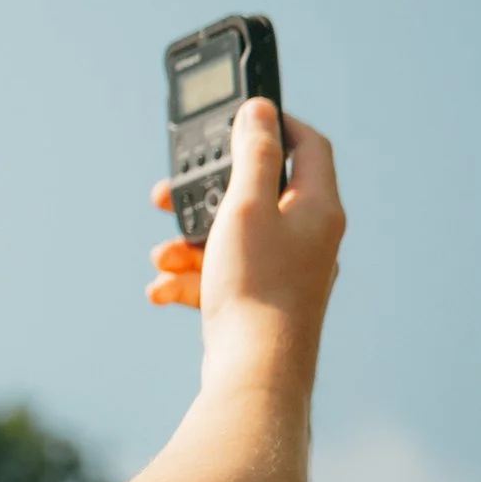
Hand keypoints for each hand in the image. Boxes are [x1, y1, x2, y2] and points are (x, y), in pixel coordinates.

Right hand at [146, 101, 344, 338]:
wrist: (257, 373)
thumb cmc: (257, 286)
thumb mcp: (246, 207)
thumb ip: (254, 154)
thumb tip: (260, 109)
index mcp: (317, 209)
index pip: (310, 146)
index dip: (279, 124)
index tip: (241, 118)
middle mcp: (310, 238)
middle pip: (258, 193)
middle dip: (206, 194)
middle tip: (169, 194)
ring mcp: (288, 271)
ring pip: (234, 237)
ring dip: (190, 241)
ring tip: (163, 255)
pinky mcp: (265, 300)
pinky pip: (225, 274)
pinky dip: (193, 276)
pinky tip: (164, 289)